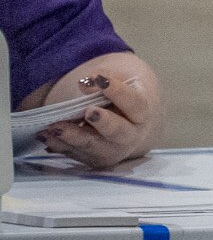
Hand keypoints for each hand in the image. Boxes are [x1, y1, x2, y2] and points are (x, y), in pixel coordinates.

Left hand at [29, 54, 163, 168]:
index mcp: (140, 116)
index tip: (101, 79)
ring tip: (55, 126)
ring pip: (92, 146)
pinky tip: (45, 135)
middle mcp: (129, 137)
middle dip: (104, 123)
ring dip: (72, 136)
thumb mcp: (116, 85)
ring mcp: (110, 151)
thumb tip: (86, 83)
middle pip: (119, 132)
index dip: (119, 92)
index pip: (135, 104)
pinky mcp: (92, 160)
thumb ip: (104, 81)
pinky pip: (73, 154)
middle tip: (89, 112)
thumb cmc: (116, 101)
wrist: (116, 122)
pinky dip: (57, 144)